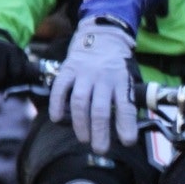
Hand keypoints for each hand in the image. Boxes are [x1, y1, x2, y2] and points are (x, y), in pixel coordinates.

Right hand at [49, 18, 136, 151]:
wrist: (102, 35)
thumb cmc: (115, 65)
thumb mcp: (127, 79)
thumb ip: (125, 100)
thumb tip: (127, 131)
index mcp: (121, 81)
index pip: (125, 106)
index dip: (126, 126)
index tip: (128, 142)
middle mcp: (103, 77)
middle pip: (101, 109)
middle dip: (100, 132)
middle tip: (100, 148)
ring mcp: (84, 73)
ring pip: (80, 101)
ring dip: (80, 124)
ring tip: (84, 139)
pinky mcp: (68, 69)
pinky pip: (60, 88)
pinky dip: (57, 104)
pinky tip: (57, 119)